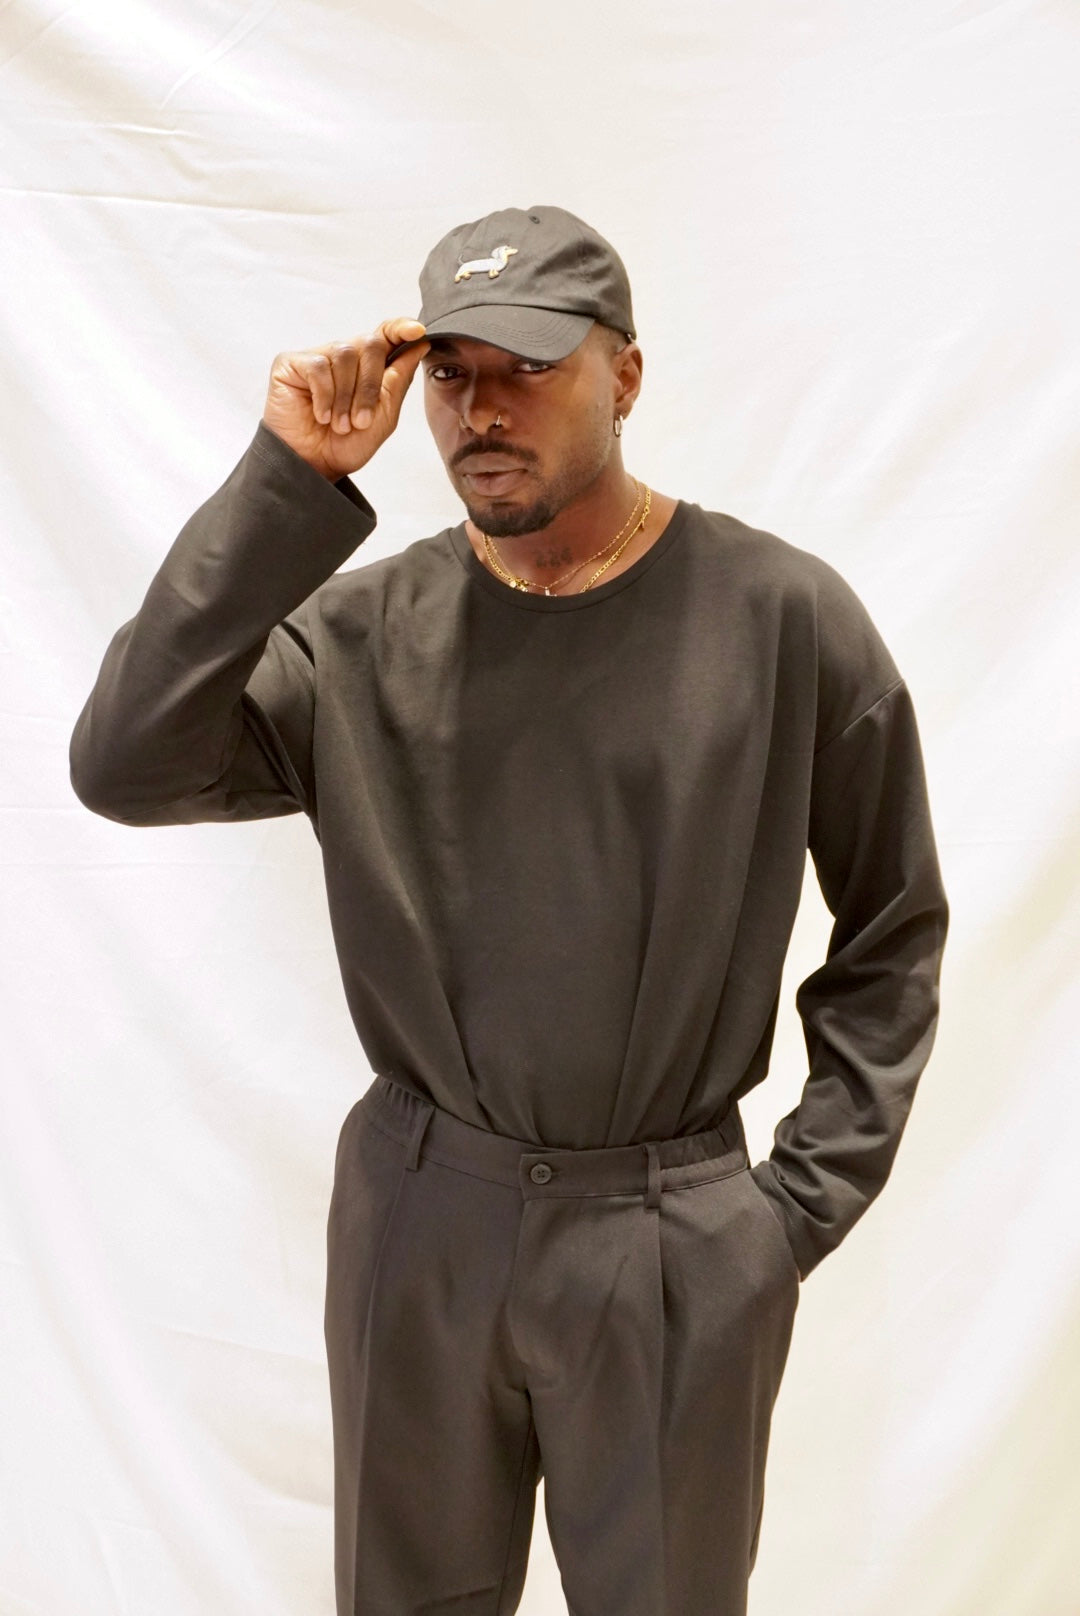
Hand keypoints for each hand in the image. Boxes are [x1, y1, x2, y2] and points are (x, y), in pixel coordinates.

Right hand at [261, 318, 429, 480]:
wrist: (314, 465)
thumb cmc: (347, 444)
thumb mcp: (384, 415)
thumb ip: (400, 378)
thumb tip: (421, 343)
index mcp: (368, 366)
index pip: (386, 334)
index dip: (401, 328)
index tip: (417, 332)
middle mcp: (344, 356)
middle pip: (370, 344)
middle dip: (370, 386)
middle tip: (360, 421)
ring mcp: (318, 357)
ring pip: (345, 354)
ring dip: (346, 397)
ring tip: (339, 424)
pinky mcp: (292, 363)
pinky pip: (318, 366)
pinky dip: (324, 396)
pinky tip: (321, 415)